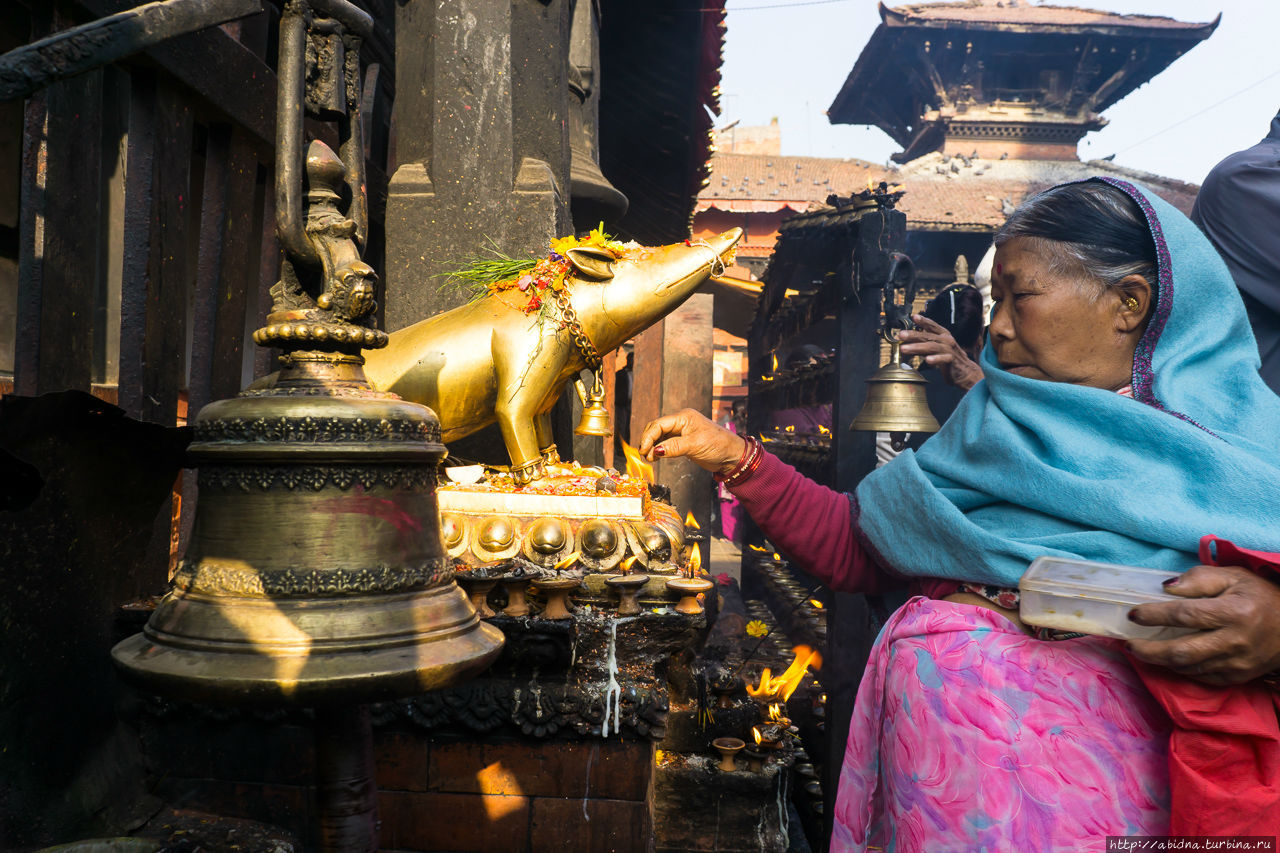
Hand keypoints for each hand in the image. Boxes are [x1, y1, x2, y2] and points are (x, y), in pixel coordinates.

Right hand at [638, 408, 746, 474]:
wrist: (732, 455)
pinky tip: (656, 457)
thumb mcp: (695, 445)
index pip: (658, 424)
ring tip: (649, 458)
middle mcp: (681, 422)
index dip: (648, 437)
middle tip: (645, 456)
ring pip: (659, 436)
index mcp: (683, 417)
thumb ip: (674, 447)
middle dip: (648, 441)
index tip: (643, 450)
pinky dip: (659, 450)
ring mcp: (681, 431)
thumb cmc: (718, 445)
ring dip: (652, 447)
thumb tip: (655, 451)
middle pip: (656, 429)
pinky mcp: (683, 441)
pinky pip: (665, 443)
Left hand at [899, 314, 983, 390]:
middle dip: (913, 335)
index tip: (914, 317)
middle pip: (928, 336)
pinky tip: (928, 360)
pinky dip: (936, 359)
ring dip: (917, 347)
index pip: (932, 326)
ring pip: (932, 347)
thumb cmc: (950, 359)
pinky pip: (943, 359)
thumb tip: (909, 338)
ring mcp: (949, 350)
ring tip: (904, 349)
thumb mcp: (936, 348)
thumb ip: (925, 343)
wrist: (966, 372)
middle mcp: (946, 340)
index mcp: (943, 335)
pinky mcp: (953, 361)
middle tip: (901, 335)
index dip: (923, 321)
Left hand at [1128, 564, 1279, 685]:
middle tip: (1128, 644)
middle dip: (1149, 650)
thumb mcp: (1234, 576)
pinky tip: (1167, 659)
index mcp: (1234, 612)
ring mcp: (1237, 663)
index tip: (1133, 614)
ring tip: (1140, 651)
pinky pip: (1201, 677)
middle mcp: (1235, 641)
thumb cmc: (1261, 595)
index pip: (1186, 616)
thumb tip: (1166, 588)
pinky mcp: (1238, 676)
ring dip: (1160, 661)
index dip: (1156, 616)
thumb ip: (1199, 578)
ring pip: (1189, 668)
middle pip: (1182, 651)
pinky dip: (1180, 669)